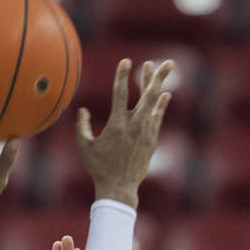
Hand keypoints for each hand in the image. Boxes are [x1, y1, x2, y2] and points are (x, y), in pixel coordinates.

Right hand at [76, 58, 173, 208]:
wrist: (119, 188)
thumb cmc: (99, 168)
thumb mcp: (85, 147)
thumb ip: (82, 127)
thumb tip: (83, 110)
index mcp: (117, 125)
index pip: (120, 93)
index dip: (122, 76)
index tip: (126, 61)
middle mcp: (134, 125)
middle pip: (148, 95)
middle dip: (157, 77)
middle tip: (168, 62)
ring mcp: (145, 132)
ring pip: (154, 103)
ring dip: (158, 85)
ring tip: (164, 69)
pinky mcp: (151, 140)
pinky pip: (157, 118)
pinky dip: (161, 105)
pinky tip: (165, 95)